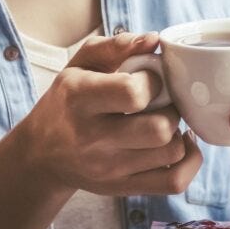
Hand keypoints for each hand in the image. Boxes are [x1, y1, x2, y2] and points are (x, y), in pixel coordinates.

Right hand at [21, 32, 202, 195]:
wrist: (40, 155)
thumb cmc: (67, 101)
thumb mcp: (80, 64)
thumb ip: (116, 45)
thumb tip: (154, 40)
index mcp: (79, 99)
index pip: (132, 93)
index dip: (153, 82)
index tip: (149, 79)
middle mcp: (92, 138)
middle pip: (159, 128)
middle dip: (171, 110)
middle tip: (162, 103)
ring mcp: (108, 169)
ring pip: (172, 152)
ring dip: (179, 133)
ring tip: (165, 122)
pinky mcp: (122, 188)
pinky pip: (174, 182)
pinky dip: (189, 161)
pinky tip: (178, 144)